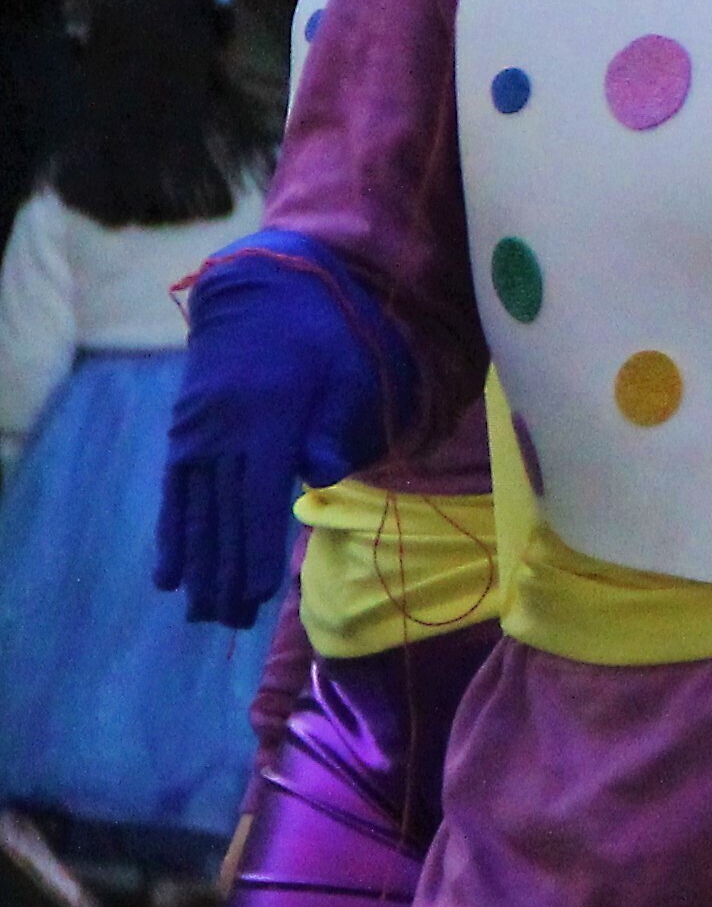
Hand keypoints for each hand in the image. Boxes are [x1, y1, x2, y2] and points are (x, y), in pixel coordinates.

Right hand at [159, 233, 418, 626]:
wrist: (266, 285)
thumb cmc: (325, 329)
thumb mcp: (348, 370)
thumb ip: (336, 425)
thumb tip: (322, 478)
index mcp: (266, 416)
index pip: (255, 498)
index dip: (250, 550)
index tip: (252, 597)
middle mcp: (222, 428)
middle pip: (220, 514)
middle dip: (223, 572)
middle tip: (227, 622)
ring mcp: (197, 430)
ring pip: (193, 509)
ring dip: (196, 563)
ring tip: (200, 612)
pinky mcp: (186, 429)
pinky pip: (176, 489)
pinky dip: (173, 531)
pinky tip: (168, 571)